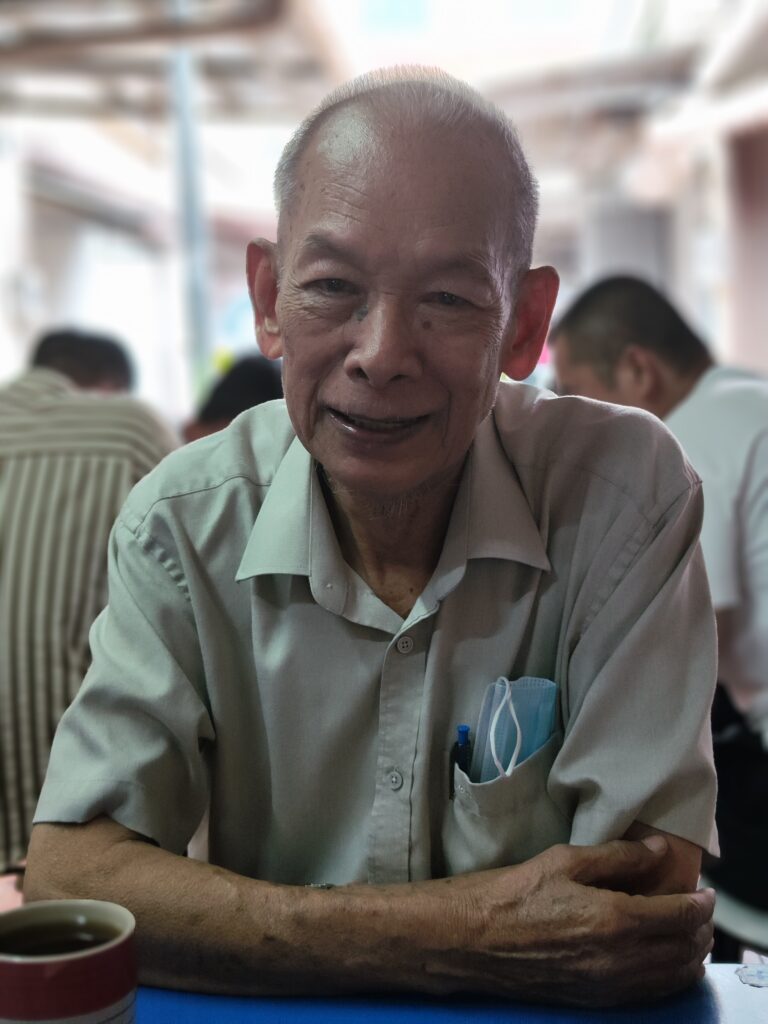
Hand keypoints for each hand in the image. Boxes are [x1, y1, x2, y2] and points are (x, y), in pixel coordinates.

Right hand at [446, 837, 713, 1006]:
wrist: (471, 939)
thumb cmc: (513, 892)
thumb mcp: (564, 859)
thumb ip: (617, 856)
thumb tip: (658, 850)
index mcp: (614, 919)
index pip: (679, 917)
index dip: (700, 903)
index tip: (706, 891)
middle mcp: (618, 960)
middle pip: (682, 951)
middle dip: (700, 931)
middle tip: (701, 911)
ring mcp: (607, 986)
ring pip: (670, 979)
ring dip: (689, 957)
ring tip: (690, 936)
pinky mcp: (594, 1001)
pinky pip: (647, 994)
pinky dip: (667, 978)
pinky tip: (663, 963)